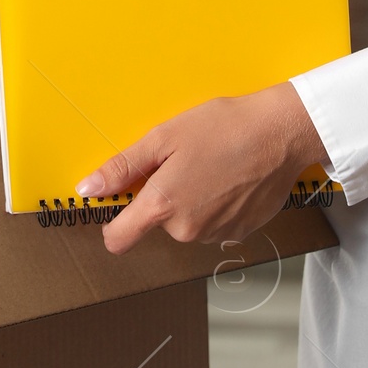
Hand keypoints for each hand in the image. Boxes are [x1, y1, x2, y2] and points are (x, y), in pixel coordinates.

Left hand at [77, 84, 326, 253]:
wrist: (280, 134)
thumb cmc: (223, 128)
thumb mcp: (163, 138)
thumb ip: (123, 168)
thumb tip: (88, 189)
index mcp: (163, 206)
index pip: (119, 239)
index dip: (113, 223)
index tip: (120, 202)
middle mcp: (187, 230)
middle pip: (158, 222)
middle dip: (164, 196)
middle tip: (184, 161)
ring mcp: (216, 235)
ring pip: (187, 222)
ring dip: (192, 200)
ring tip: (211, 165)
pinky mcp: (240, 233)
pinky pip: (214, 223)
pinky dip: (217, 204)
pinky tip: (230, 177)